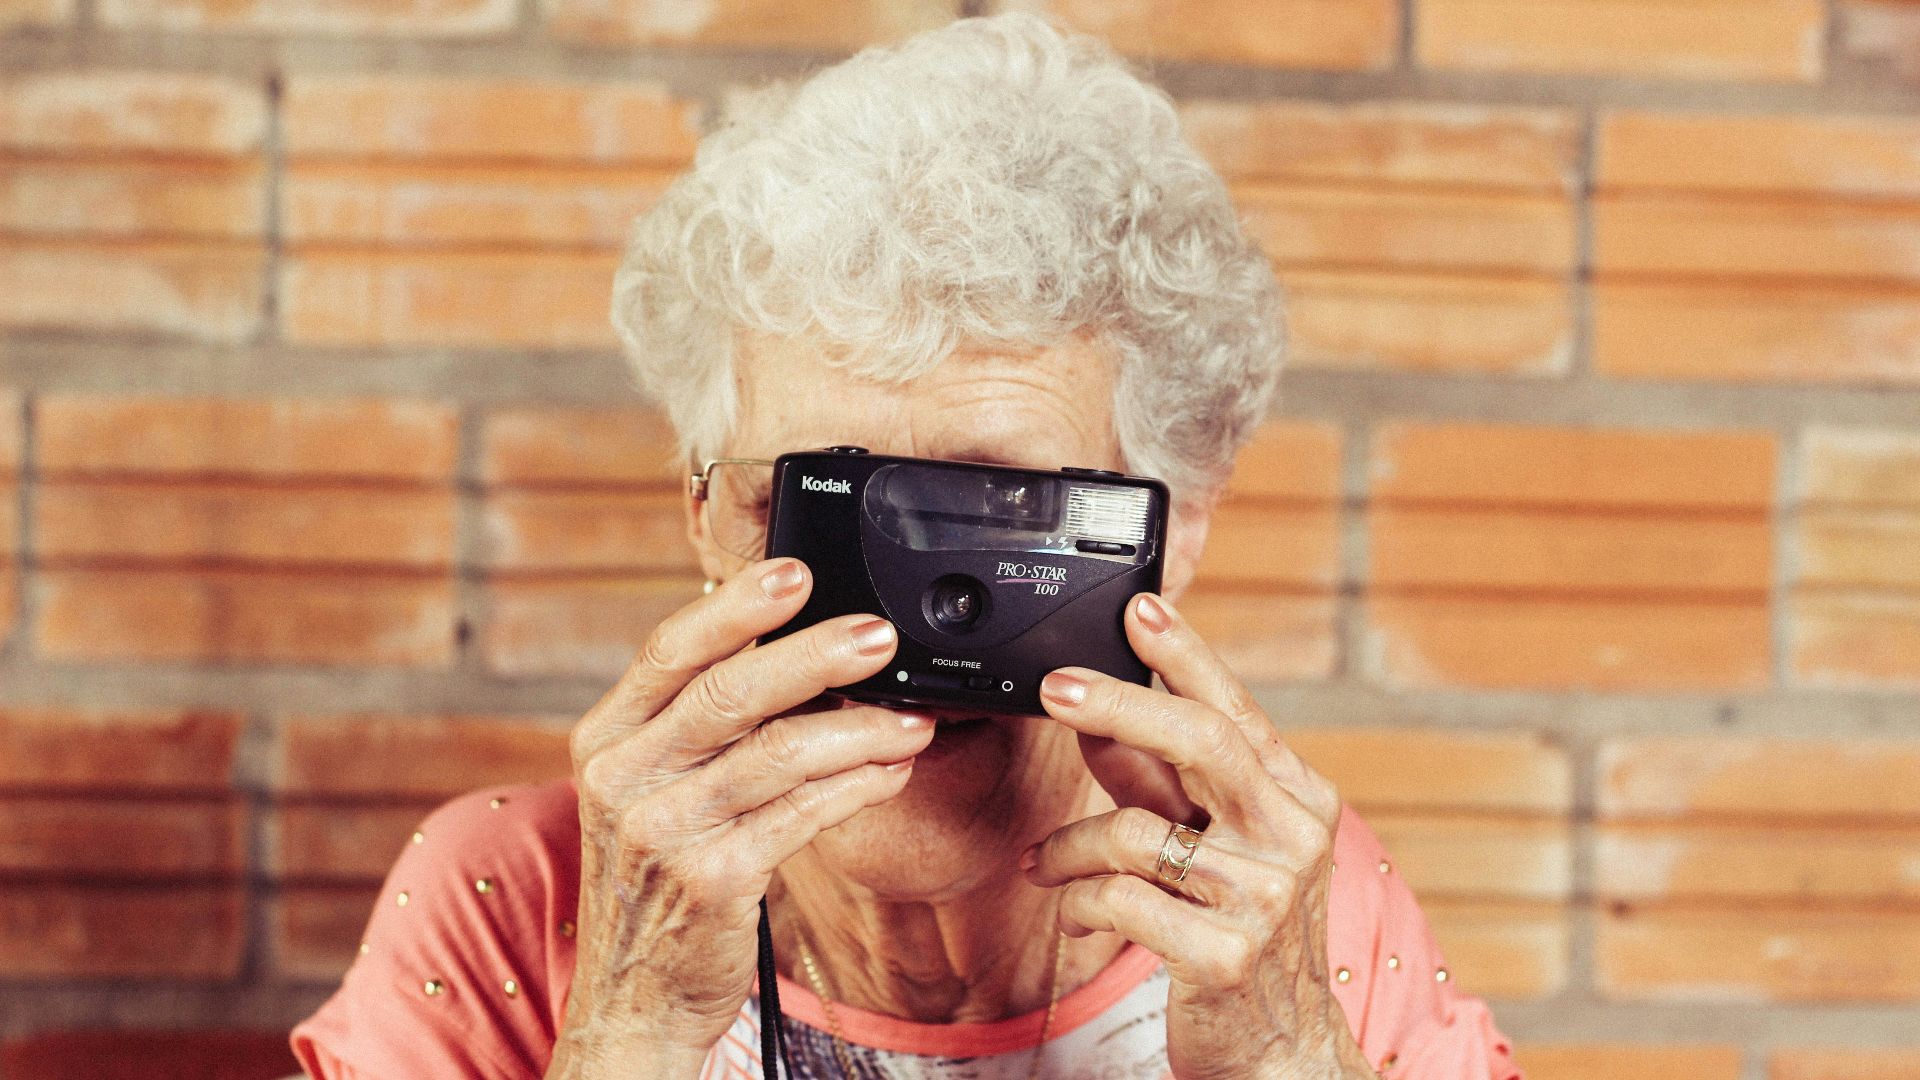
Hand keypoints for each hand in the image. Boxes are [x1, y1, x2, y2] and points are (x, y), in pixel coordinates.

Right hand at [547, 558, 934, 1079]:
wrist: (635, 995)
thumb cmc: (658, 878)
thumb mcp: (652, 791)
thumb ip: (700, 726)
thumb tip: (799, 652)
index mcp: (605, 739)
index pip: (669, 652)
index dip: (734, 607)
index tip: (795, 571)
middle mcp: (623, 779)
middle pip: (729, 693)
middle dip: (814, 655)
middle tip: (880, 635)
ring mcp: (663, 831)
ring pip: (779, 754)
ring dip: (860, 730)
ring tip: (914, 716)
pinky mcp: (713, 879)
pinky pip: (803, 815)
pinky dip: (858, 786)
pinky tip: (892, 770)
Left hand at [1022, 592, 1375, 1079]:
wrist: (1283, 1057)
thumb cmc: (1242, 941)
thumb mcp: (1214, 849)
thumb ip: (1161, 784)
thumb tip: (1098, 718)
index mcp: (1297, 799)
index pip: (1235, 709)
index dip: (1185, 654)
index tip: (1138, 607)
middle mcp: (1293, 838)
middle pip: (1200, 741)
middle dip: (1118, 704)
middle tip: (1053, 688)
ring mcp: (1264, 897)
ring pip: (1135, 830)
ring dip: (1068, 847)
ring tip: (1044, 865)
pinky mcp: (1225, 954)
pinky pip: (1119, 899)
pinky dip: (1078, 903)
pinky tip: (1074, 914)